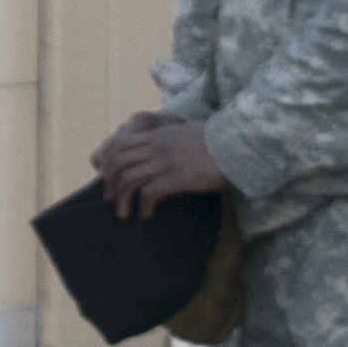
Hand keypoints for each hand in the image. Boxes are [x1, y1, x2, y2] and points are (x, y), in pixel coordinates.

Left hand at [90, 109, 229, 216]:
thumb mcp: (188, 132)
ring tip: (124, 212)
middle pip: (119, 163)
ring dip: (123, 199)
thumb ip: (171, 138)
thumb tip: (163, 146)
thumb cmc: (219, 141)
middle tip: (111, 198)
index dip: (110, 162)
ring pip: (129, 179)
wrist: (239, 145)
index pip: (121, 144)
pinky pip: (149, 193)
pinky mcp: (177, 177)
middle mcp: (157, 146)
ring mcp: (166, 162)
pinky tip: (146, 214)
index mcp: (158, 135)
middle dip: (111, 182)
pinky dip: (143, 206)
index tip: (109, 176)